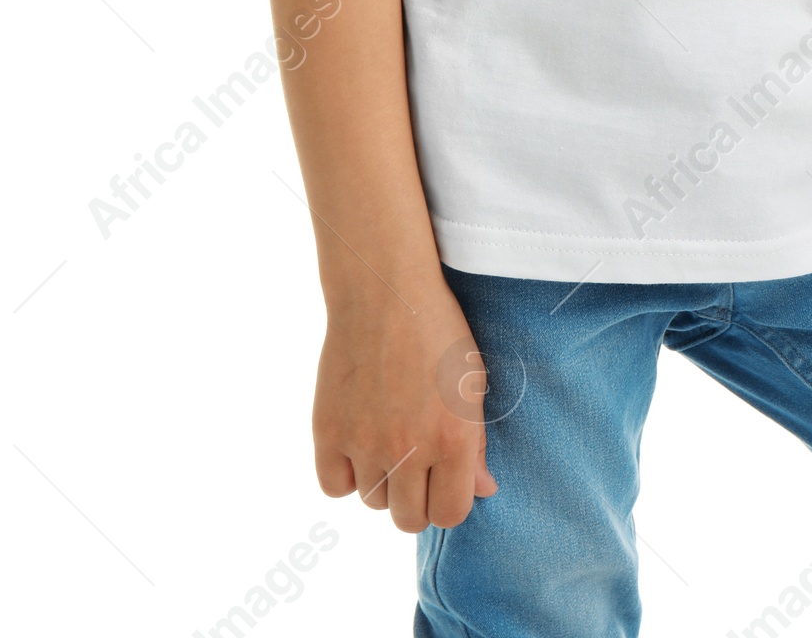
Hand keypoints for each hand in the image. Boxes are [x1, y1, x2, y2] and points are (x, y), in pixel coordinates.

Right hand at [313, 280, 496, 532]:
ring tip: (388, 439)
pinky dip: (346, 473)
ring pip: (373, 502)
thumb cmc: (438, 331)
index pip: (450, 515)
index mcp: (452, 439)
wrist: (385, 292)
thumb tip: (482, 490)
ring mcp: (364, 443)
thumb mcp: (472, 383)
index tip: (445, 481)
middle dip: (416, 499)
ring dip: (382, 481)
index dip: (449, 502)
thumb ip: (477, 444)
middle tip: (416, 465)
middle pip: (408, 519)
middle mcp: (408, 449)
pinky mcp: (328, 431)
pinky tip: (359, 443)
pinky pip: (335, 485)